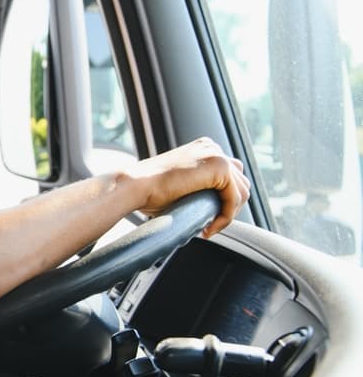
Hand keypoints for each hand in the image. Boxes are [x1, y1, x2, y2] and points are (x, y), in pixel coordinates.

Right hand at [127, 137, 250, 236]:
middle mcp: (212, 147)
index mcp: (203, 149)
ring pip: (242, 191)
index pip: (230, 176)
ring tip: (208, 228)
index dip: (224, 201)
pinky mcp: (219, 167)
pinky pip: (234, 198)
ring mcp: (216, 155)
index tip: (207, 220)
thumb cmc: (148, 191)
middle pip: (240, 182)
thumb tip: (212, 206)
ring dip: (228, 214)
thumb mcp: (180, 184)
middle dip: (229, 207)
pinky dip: (226, 217)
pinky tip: (207, 228)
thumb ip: (198, 187)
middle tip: (209, 225)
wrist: (135, 186)